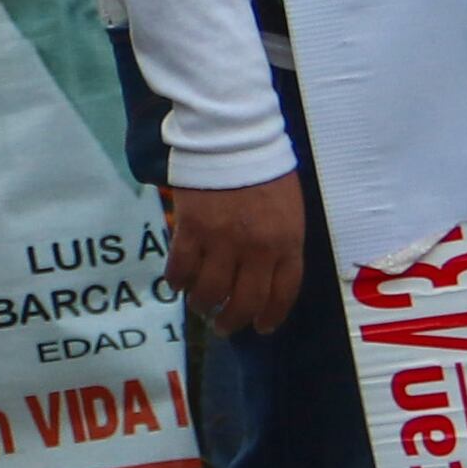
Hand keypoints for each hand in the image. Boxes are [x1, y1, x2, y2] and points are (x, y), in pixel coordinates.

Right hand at [168, 172, 307, 333]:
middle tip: (223, 326)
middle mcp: (256, 249)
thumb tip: (264, 273)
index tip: (261, 327)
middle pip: (244, 300)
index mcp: (286, 243)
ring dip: (203, 304)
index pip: (282, 293)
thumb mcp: (289, 210)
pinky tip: (177, 284)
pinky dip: (177, 281)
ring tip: (199, 306)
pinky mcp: (191, 230)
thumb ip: (282, 243)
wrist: (231, 139)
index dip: (271, 315)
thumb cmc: (266, 171)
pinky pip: (181, 267)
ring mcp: (222, 241)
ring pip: (210, 290)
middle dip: (233, 320)